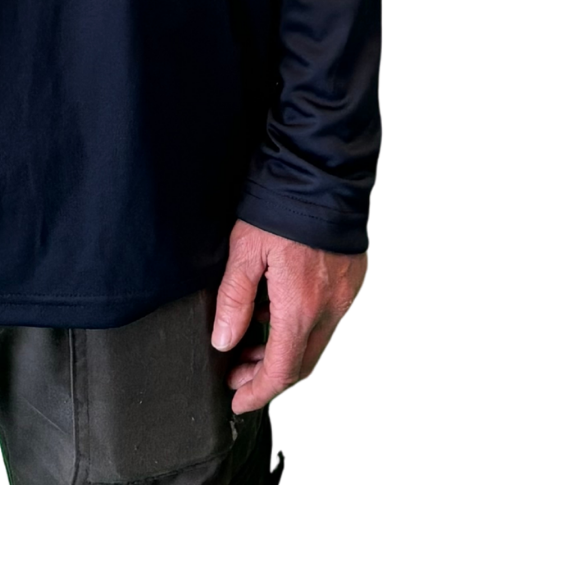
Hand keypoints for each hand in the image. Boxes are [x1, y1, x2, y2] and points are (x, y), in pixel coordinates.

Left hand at [210, 220, 368, 417]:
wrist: (324, 175)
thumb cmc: (282, 207)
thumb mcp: (245, 250)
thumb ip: (234, 299)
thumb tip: (225, 340)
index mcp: (299, 309)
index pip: (280, 371)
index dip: (257, 393)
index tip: (239, 400)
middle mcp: (328, 310)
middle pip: (300, 365)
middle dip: (267, 378)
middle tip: (238, 375)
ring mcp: (343, 297)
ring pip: (314, 344)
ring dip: (284, 354)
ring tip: (250, 345)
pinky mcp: (350, 282)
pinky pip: (326, 320)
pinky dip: (300, 329)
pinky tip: (275, 314)